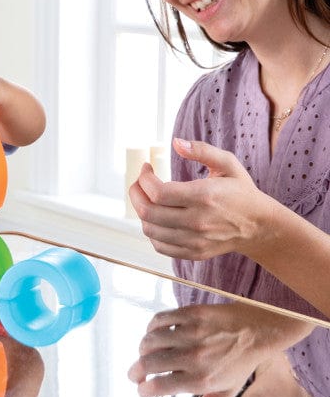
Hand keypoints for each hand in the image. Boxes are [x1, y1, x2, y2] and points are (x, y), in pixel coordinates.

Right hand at [127, 303, 311, 396]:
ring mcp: (192, 333)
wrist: (258, 330)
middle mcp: (195, 357)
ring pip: (150, 340)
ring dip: (142, 349)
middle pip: (149, 363)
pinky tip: (153, 334)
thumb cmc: (240, 365)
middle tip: (134, 374)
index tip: (141, 390)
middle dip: (135, 371)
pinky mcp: (190, 314)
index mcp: (202, 380)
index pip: (159, 386)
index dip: (143, 390)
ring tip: (144, 354)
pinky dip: (150, 328)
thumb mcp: (226, 395)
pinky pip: (158, 320)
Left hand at [128, 138, 272, 259]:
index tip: (146, 168)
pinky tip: (157, 217)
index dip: (144, 179)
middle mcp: (197, 222)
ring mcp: (195, 240)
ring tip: (147, 198)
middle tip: (139, 183)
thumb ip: (202, 151)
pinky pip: (159, 245)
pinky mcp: (193, 252)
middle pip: (149, 212)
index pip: (158, 192)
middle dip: (136, 193)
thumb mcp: (228, 164)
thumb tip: (175, 143)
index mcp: (204, 196)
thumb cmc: (241, 191)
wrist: (260, 226)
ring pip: (150, 229)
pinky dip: (151, 230)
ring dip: (142, 211)